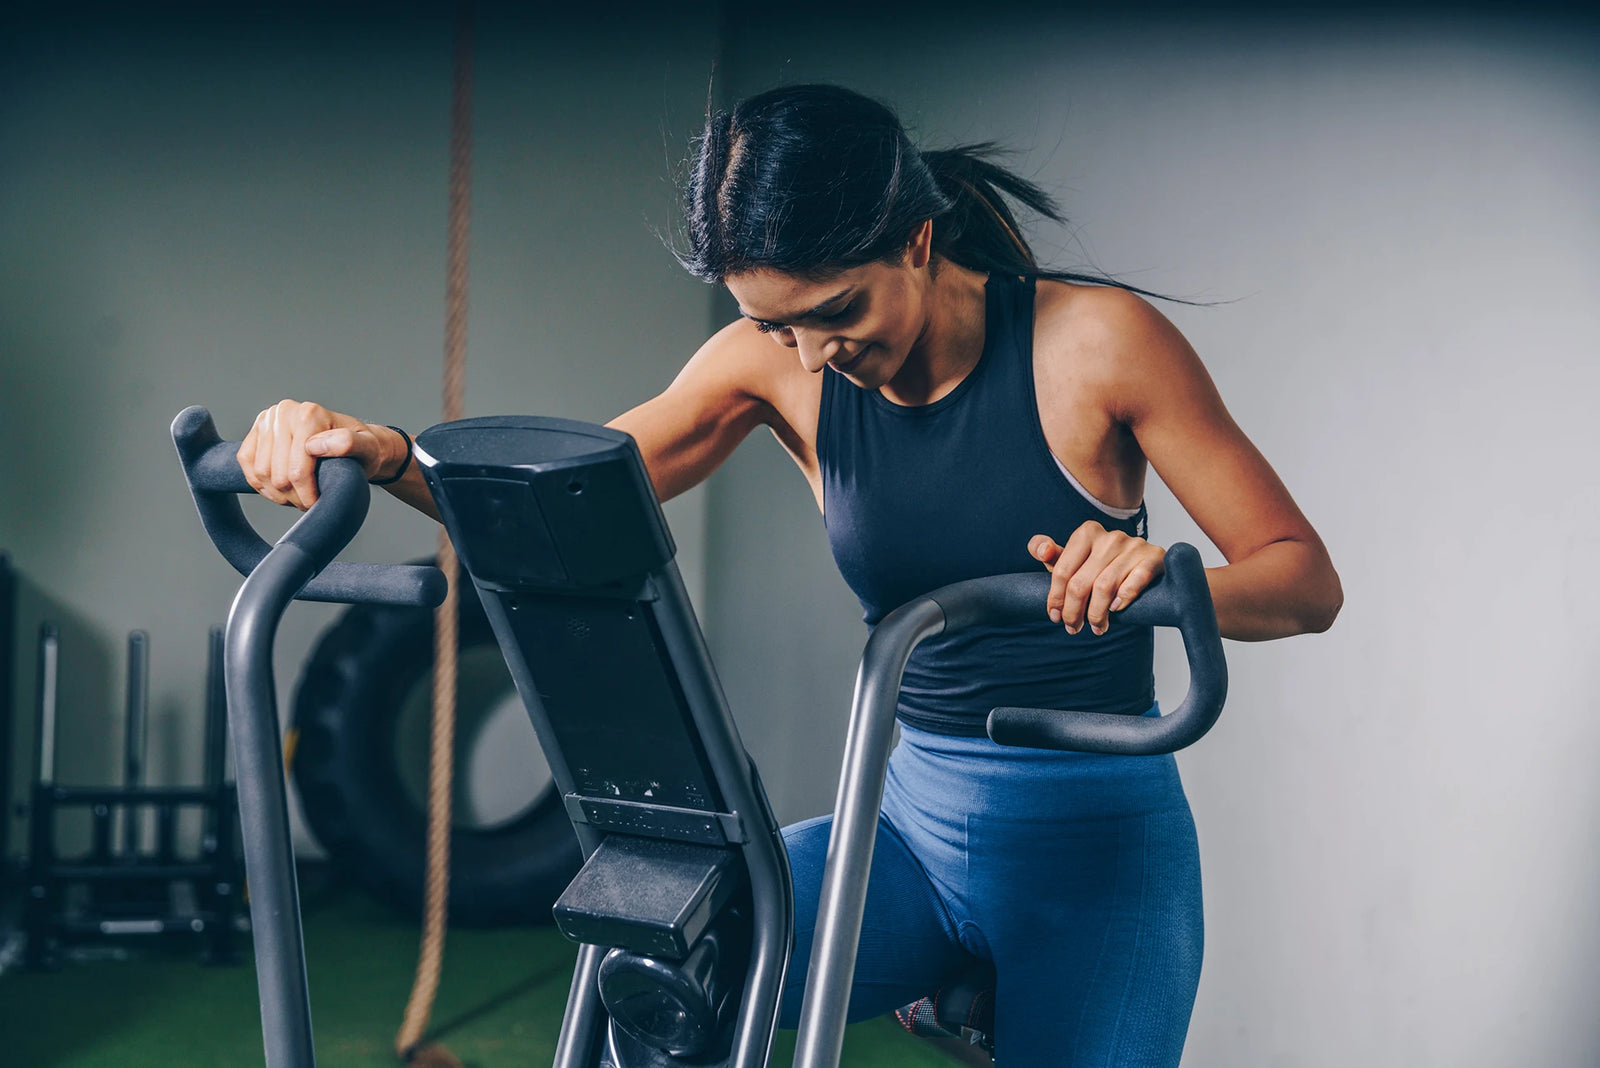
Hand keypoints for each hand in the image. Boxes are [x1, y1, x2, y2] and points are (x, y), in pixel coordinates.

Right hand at [237, 399, 405, 510]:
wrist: (354, 442)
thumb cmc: (363, 447)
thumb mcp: (369, 447)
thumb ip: (349, 443)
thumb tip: (314, 445)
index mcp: (309, 414)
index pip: (297, 470)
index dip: (308, 494)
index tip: (319, 503)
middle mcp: (284, 412)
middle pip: (277, 475)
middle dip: (294, 496)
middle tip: (309, 502)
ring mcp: (267, 421)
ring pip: (261, 473)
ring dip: (278, 494)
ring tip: (297, 496)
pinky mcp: (255, 433)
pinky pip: (247, 465)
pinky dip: (261, 485)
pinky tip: (280, 490)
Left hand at [1028, 521, 1166, 635]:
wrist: (1144, 563)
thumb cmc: (1102, 564)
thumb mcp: (1074, 559)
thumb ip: (1052, 555)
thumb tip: (1041, 551)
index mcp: (1087, 533)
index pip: (1062, 571)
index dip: (1055, 598)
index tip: (1054, 616)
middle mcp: (1110, 537)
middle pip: (1080, 583)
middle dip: (1073, 611)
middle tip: (1073, 627)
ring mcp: (1133, 546)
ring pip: (1104, 587)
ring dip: (1096, 614)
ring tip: (1096, 627)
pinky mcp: (1153, 557)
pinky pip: (1135, 582)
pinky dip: (1123, 598)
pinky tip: (1116, 609)